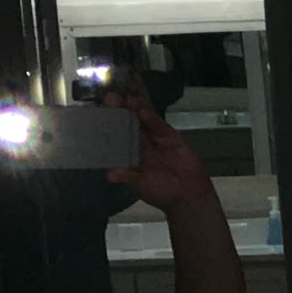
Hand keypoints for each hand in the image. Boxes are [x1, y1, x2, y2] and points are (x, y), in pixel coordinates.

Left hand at [105, 98, 217, 217]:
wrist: (189, 195)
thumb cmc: (162, 193)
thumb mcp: (142, 186)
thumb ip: (128, 177)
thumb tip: (110, 176)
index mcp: (129, 156)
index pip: (117, 137)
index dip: (110, 125)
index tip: (102, 113)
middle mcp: (140, 146)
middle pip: (128, 125)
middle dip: (121, 112)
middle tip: (113, 97)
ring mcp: (155, 141)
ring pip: (143, 123)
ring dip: (135, 110)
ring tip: (127, 98)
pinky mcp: (171, 138)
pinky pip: (159, 126)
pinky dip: (152, 119)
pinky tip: (143, 111)